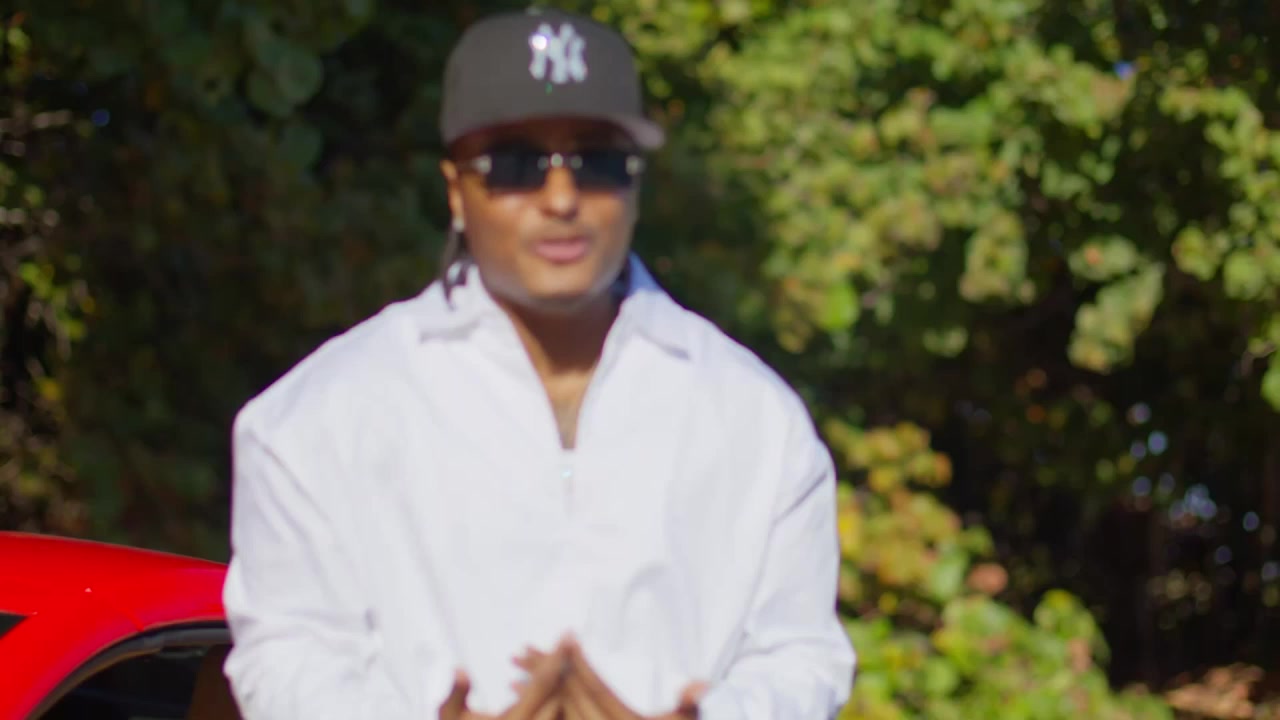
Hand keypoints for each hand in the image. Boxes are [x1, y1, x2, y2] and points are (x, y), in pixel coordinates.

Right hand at [440, 638, 569, 719]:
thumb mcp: (450, 716)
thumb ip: (457, 694)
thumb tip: (460, 670)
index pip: (542, 684)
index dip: (555, 658)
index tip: (566, 635)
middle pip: (558, 689)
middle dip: (563, 662)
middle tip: (570, 638)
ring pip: (560, 698)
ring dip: (560, 674)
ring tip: (562, 652)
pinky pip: (555, 708)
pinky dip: (553, 689)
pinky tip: (547, 676)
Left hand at [514, 637, 706, 719]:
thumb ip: (691, 705)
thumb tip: (698, 686)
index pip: (593, 685)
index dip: (577, 660)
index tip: (564, 637)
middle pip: (565, 696)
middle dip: (542, 672)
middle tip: (517, 653)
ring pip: (555, 710)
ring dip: (533, 691)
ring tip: (511, 674)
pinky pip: (556, 718)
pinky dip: (538, 708)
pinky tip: (517, 698)